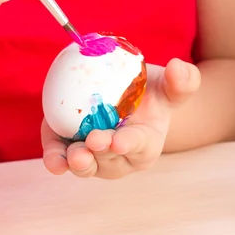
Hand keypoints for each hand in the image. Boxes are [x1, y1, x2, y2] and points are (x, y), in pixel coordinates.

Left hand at [42, 59, 200, 178]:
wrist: (123, 99)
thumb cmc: (152, 95)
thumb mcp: (169, 87)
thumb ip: (181, 82)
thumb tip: (177, 68)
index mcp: (146, 147)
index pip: (138, 146)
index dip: (129, 144)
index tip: (120, 142)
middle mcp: (119, 160)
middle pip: (108, 160)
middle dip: (100, 153)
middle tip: (93, 141)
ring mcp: (94, 160)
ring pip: (86, 166)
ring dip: (78, 162)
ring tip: (73, 156)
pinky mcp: (70, 152)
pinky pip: (62, 160)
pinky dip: (56, 160)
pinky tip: (53, 161)